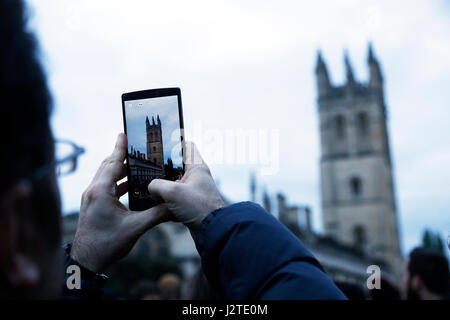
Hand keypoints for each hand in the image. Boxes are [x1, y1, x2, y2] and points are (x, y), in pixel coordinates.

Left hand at [70, 133, 169, 272]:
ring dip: (119, 170)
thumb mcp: (135, 228)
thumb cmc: (107, 244)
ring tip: (136, 165)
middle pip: (108, 166)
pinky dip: (117, 183)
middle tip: (136, 148)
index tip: (123, 133)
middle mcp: (93, 191)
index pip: (112, 163)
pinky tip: (129, 186)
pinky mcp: (92, 205)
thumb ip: (156, 214)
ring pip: (105, 176)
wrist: (86, 261)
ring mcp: (91, 198)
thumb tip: (174, 206)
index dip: (120, 148)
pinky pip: (105, 187)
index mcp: (101, 191)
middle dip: (121, 156)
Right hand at [148, 142, 224, 235]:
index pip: (187, 146)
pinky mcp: (190, 204)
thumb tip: (150, 188)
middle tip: (146, 166)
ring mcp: (193, 191)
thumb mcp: (172, 192)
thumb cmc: (199, 208)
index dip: (173, 143)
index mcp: (197, 167)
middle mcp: (196, 177)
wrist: (212, 232)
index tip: (158, 145)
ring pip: (173, 182)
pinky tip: (154, 201)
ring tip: (146, 184)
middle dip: (161, 167)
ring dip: (161, 185)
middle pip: (176, 165)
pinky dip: (165, 198)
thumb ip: (157, 185)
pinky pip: (174, 197)